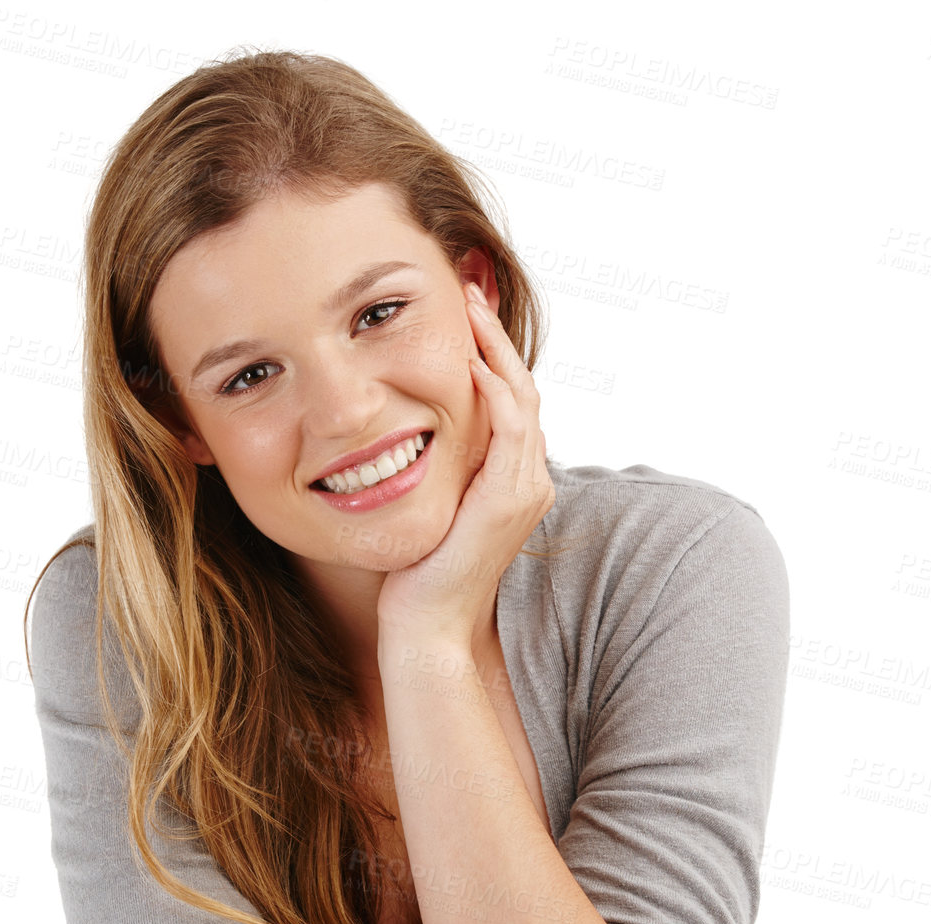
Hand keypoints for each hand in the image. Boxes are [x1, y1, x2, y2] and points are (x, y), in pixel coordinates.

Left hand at [374, 281, 554, 649]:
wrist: (428, 628)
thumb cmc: (417, 575)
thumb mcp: (428, 507)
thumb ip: (432, 471)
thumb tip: (401, 434)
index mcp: (513, 479)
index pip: (511, 399)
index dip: (491, 352)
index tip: (462, 312)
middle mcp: (529, 480)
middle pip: (523, 387)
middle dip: (496, 336)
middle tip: (469, 288)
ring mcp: (525, 489)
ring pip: (522, 397)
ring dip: (495, 348)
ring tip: (469, 307)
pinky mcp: (509, 499)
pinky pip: (510, 426)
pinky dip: (493, 388)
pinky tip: (468, 360)